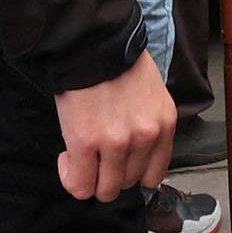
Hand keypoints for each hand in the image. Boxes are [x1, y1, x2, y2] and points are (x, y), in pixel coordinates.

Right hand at [54, 50, 176, 201]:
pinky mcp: (85, 143)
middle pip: (128, 184)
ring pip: (104, 190)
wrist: (91, 42)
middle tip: (94, 155)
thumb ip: (147, 124)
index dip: (132, 173)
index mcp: (165, 123)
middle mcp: (146, 136)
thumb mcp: (151, 94)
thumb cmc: (118, 64)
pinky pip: (80, 185)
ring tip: (79, 155)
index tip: (118, 163)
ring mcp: (116, 142)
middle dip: (109, 174)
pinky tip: (66, 157)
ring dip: (89, 178)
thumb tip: (133, 155)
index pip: (154, 175)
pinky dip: (71, 177)